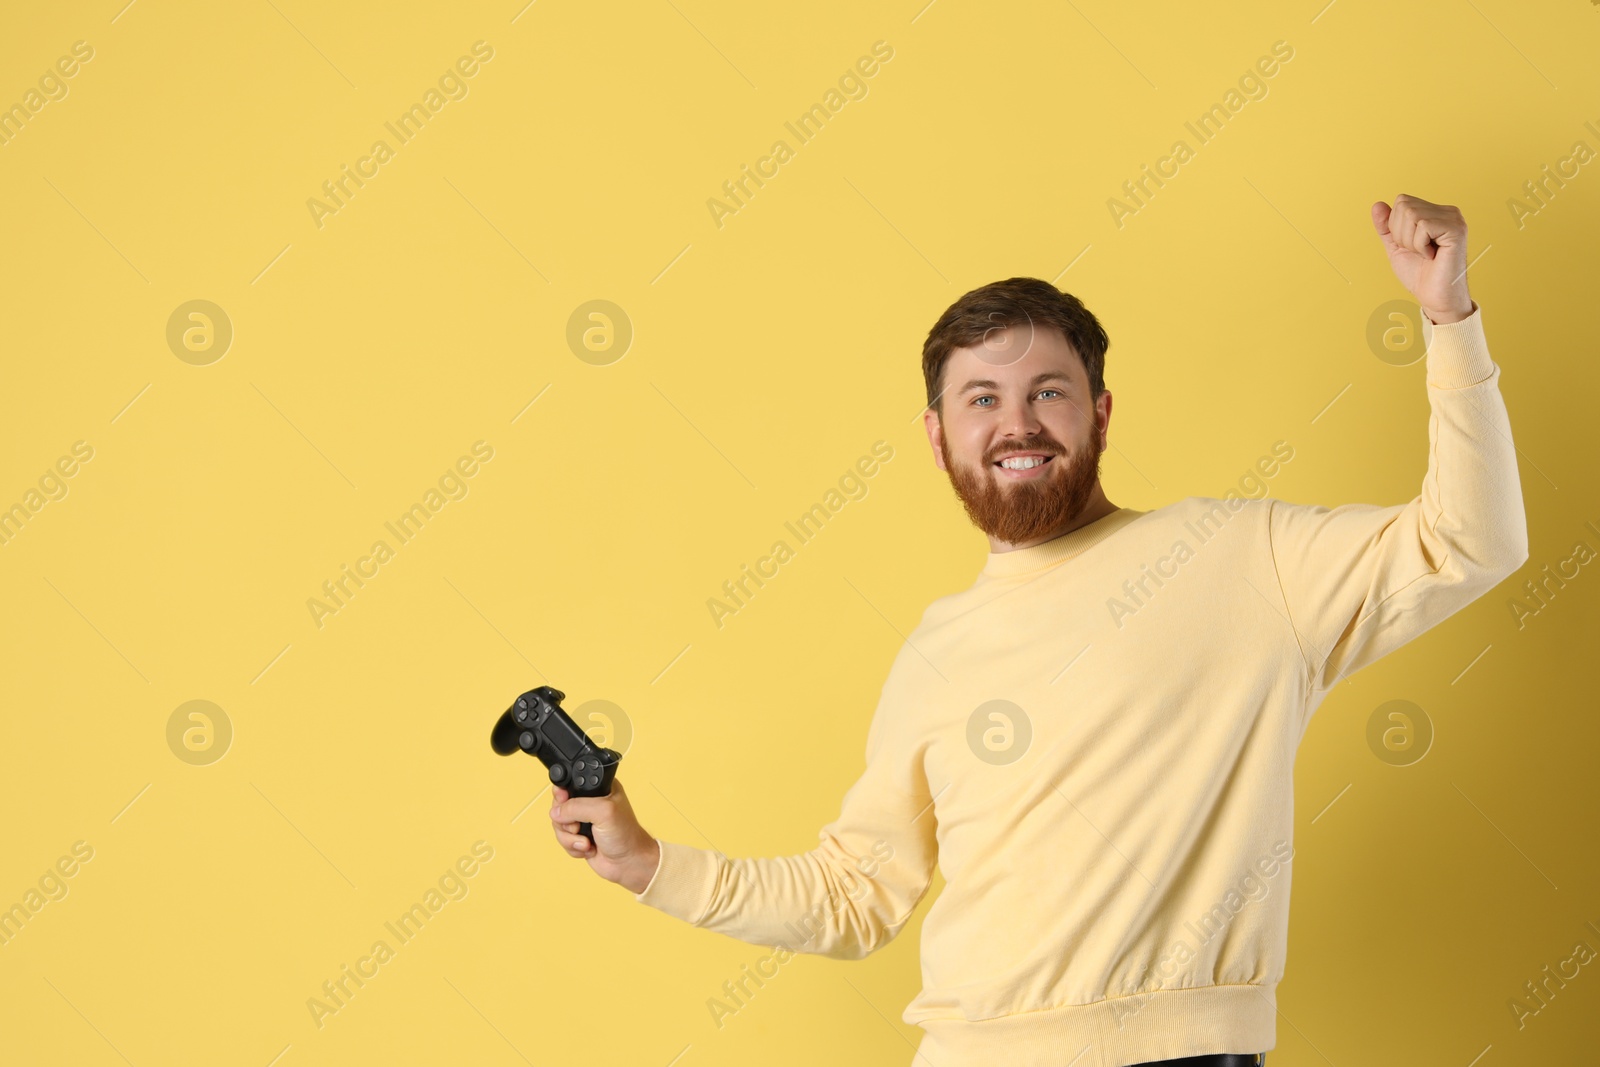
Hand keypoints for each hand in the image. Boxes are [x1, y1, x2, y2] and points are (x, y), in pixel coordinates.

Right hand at [549, 778, 660, 893]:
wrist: (628, 863)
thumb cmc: (626, 835)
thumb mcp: (603, 812)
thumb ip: (577, 807)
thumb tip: (556, 812)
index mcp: (597, 788)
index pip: (570, 783)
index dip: (563, 792)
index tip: (563, 800)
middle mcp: (589, 802)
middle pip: (559, 805)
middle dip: (566, 820)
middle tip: (578, 826)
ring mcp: (583, 820)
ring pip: (559, 824)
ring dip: (571, 837)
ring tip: (587, 841)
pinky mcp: (579, 836)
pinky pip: (563, 839)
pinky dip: (573, 847)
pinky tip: (589, 848)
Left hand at [1370, 194, 1473, 323]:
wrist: (1434, 296)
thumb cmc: (1419, 274)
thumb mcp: (1396, 246)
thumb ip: (1386, 226)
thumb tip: (1377, 205)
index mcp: (1435, 212)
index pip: (1401, 201)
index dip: (1395, 226)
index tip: (1410, 245)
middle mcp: (1448, 211)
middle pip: (1404, 205)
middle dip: (1401, 234)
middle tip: (1418, 251)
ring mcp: (1454, 219)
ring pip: (1412, 214)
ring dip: (1410, 241)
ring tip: (1425, 254)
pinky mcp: (1456, 229)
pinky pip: (1422, 226)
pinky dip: (1419, 245)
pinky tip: (1432, 255)